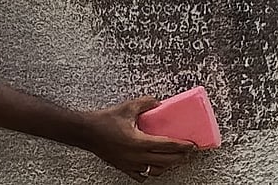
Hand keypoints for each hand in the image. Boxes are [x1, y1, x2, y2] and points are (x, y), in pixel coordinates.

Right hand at [81, 96, 195, 180]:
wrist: (86, 132)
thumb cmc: (104, 121)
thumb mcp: (127, 107)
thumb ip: (145, 103)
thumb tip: (158, 103)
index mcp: (139, 142)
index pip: (167, 146)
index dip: (182, 146)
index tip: (192, 145)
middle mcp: (136, 156)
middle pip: (165, 161)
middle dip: (180, 157)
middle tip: (188, 152)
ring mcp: (130, 164)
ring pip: (155, 170)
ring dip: (167, 166)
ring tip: (174, 159)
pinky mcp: (123, 167)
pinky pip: (141, 175)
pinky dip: (150, 172)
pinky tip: (153, 167)